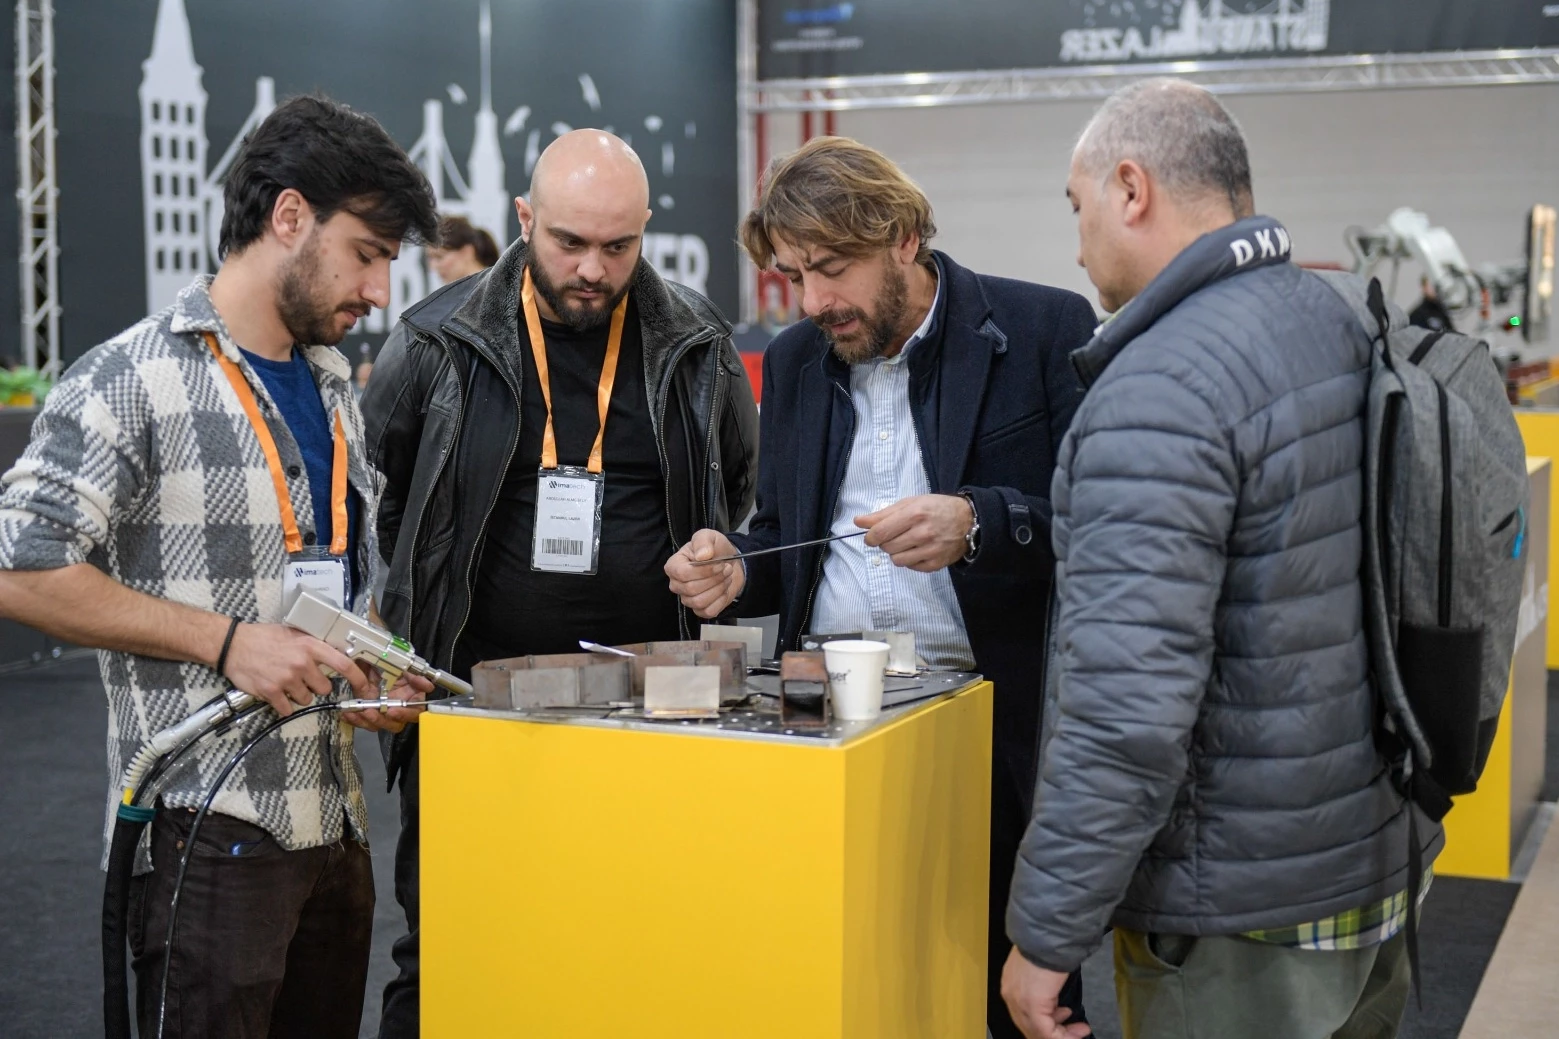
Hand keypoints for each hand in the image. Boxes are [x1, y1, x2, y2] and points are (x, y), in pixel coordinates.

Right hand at [219, 622, 370, 716]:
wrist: (232, 644)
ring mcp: (286, 679)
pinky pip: (288, 708)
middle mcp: (301, 663)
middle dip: (316, 687)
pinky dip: (284, 704)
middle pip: (324, 689)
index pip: (343, 664)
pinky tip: (276, 692)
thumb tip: (335, 655)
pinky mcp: (271, 692)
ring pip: (306, 699)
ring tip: (285, 682)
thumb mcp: (294, 633)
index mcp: (310, 646)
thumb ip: (314, 645)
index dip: (358, 679)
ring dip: (298, 695)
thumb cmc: (264, 637)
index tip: (365, 687)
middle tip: (302, 678)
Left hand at [340, 669, 430, 733]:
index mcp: (411, 699)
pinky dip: (353, 719)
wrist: (371, 659)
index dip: (404, 714)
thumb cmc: (391, 664)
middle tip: (369, 712)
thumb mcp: (404, 667)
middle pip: (394, 724)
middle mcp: (397, 708)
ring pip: (376, 725)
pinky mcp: (367, 712)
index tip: (392, 711)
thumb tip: (428, 686)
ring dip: (364, 721)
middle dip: (380, 720)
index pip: (414, 713)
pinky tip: (346, 714)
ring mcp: (382, 712)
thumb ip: (416, 676)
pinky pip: (361, 721)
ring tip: (353, 712)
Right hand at [665, 529, 745, 617]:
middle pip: (691, 589)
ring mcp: (687, 599)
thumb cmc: (715, 549)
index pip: (683, 573)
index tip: (720, 564)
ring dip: (718, 589)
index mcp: (674, 565)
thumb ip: (703, 541)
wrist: (730, 563)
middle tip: (726, 569)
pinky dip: (720, 600)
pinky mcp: (699, 610)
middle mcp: (677, 584)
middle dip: (714, 579)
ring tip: (726, 577)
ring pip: (699, 602)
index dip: (704, 571)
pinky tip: (724, 589)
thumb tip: (702, 556)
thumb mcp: (709, 537)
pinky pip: (708, 611)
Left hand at [855, 493, 973, 571]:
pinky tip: (918, 550)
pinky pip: (910, 567)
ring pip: (897, 560)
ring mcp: (930, 551)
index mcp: (914, 514)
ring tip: (907, 543)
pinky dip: (910, 560)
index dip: (870, 537)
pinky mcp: (935, 564)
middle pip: (887, 547)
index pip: (880, 532)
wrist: (968, 521)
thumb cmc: (937, 508)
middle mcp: (922, 533)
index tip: (871, 536)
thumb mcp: (910, 503)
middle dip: (885, 542)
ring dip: (896, 552)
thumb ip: (883, 514)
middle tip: (896, 535)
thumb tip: (858, 521)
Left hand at [1001, 948, 1090, 1038]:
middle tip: (1077, 1030)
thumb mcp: (1041, 969)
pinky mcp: (1031, 1006)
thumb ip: (1041, 987)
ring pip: (1038, 1033)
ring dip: (1061, 1035)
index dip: (1048, 1022)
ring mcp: (1019, 1003)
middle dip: (1056, 1031)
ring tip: (1079, 1029)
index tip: (1067, 1018)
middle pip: (1030, 1028)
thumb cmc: (1048, 944)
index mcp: (1011, 986)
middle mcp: (1011, 997)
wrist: (1046, 933)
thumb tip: (1052, 997)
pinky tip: (1077, 1031)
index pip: (1025, 1016)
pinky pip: (1046, 1033)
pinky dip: (1063, 1037)